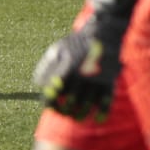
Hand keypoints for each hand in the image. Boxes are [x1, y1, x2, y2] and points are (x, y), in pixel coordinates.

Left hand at [33, 0, 135, 120]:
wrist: (105, 31)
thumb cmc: (78, 42)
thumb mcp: (57, 49)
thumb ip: (46, 67)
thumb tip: (39, 85)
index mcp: (65, 68)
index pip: (53, 95)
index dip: (50, 104)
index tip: (52, 106)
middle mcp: (80, 76)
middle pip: (69, 104)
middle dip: (65, 112)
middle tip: (65, 113)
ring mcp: (96, 79)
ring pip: (86, 106)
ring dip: (80, 115)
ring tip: (78, 117)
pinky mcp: (110, 80)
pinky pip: (106, 101)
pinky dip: (101, 112)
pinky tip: (97, 118)